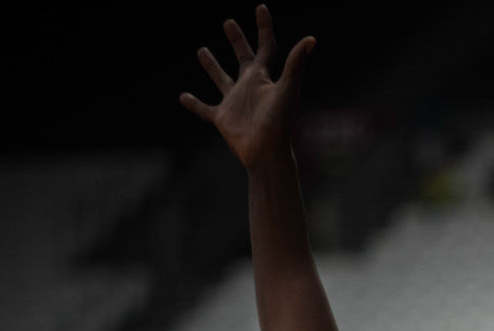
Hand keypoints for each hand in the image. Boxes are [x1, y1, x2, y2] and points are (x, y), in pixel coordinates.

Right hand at [179, 5, 313, 168]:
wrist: (267, 153)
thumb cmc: (280, 123)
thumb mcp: (287, 89)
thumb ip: (295, 63)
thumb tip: (311, 39)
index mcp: (264, 78)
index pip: (266, 47)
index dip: (264, 28)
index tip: (261, 8)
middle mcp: (249, 87)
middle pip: (244, 58)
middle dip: (237, 40)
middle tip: (229, 22)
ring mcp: (235, 102)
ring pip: (221, 79)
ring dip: (212, 66)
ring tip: (202, 50)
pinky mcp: (223, 118)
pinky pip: (205, 109)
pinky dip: (194, 104)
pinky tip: (182, 97)